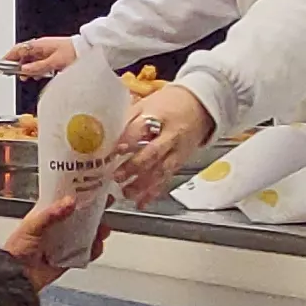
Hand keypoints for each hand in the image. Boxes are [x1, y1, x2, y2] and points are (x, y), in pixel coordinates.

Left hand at [0, 188, 100, 287]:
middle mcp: (58, 227)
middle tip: (106, 205)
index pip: (66, 200)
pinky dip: (94, 250)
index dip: (80, 193)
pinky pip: (86, 253)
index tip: (94, 186)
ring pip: (87, 233)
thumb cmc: (16, 249)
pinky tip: (96, 246)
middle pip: (81, 215)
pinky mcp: (69, 259)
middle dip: (95, 211)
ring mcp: (64, 243)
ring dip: (97, 230)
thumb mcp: (32, 225)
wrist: (16, 276)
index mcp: (47, 215)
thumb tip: (69, 202)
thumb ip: (51, 214)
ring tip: (103, 229)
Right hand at [2, 36, 78, 77]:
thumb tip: (24, 69)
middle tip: (14, 73)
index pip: (18, 49)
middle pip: (23, 55)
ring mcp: (46, 50)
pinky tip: (38, 74)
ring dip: (27, 68)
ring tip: (26, 76)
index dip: (9, 56)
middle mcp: (41, 46)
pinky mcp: (52, 55)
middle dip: (18, 64)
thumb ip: (38, 67)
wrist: (87, 49)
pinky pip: (39, 61)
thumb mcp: (54, 62)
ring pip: (31, 59)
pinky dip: (36, 68)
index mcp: (39, 44)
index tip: (2, 64)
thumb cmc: (74, 52)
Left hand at [108, 85, 215, 204]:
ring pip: (160, 170)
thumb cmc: (168, 104)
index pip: (142, 129)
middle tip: (117, 176)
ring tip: (126, 192)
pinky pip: (166, 179)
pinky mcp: (179, 162)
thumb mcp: (147, 103)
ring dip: (143, 184)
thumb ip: (128, 118)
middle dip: (135, 167)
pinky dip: (154, 192)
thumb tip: (106, 133)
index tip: (115, 150)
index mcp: (158, 116)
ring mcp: (176, 151)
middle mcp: (169, 135)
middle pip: (153, 153)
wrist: (199, 106)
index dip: (128, 140)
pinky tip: (142, 202)